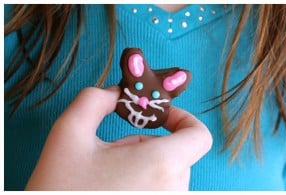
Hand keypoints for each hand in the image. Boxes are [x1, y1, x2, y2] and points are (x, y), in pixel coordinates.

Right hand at [25, 86, 211, 189]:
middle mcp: (172, 190)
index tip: (161, 117)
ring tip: (111, 173)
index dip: (183, 119)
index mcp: (160, 165)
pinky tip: (116, 187)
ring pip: (168, 172)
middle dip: (147, 143)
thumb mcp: (68, 132)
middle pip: (177, 153)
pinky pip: (162, 189)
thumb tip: (116, 93)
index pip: (199, 136)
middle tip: (115, 151)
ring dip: (144, 163)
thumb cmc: (60, 187)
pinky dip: (144, 181)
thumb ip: (95, 100)